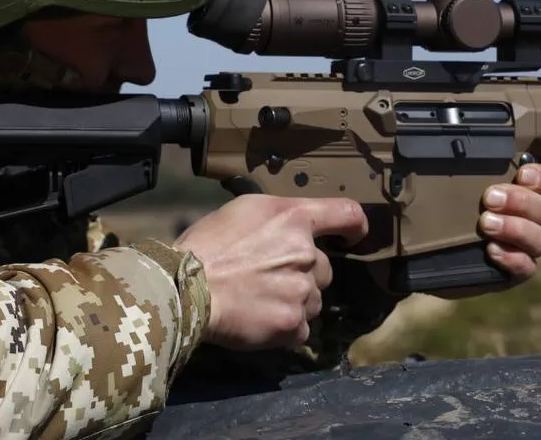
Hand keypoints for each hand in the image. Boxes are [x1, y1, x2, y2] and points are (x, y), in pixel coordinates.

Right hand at [173, 195, 367, 350]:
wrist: (185, 288)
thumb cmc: (207, 245)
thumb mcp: (244, 210)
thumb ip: (279, 218)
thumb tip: (293, 230)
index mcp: (295, 218)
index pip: (347, 214)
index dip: (355, 227)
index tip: (352, 238)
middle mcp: (306, 254)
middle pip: (325, 269)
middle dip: (304, 275)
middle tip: (269, 279)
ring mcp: (302, 291)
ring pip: (313, 300)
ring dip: (295, 302)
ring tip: (260, 301)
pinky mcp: (292, 324)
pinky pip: (301, 329)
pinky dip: (284, 328)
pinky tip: (260, 320)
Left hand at [435, 162, 540, 298]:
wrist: (429, 253)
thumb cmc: (446, 213)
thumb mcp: (453, 189)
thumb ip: (468, 174)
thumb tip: (457, 152)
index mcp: (523, 194)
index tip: (522, 174)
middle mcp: (529, 220)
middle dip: (520, 201)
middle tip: (489, 198)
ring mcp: (524, 248)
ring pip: (540, 239)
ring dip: (515, 228)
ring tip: (486, 224)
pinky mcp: (515, 273)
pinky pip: (526, 267)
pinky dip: (512, 257)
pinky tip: (492, 250)